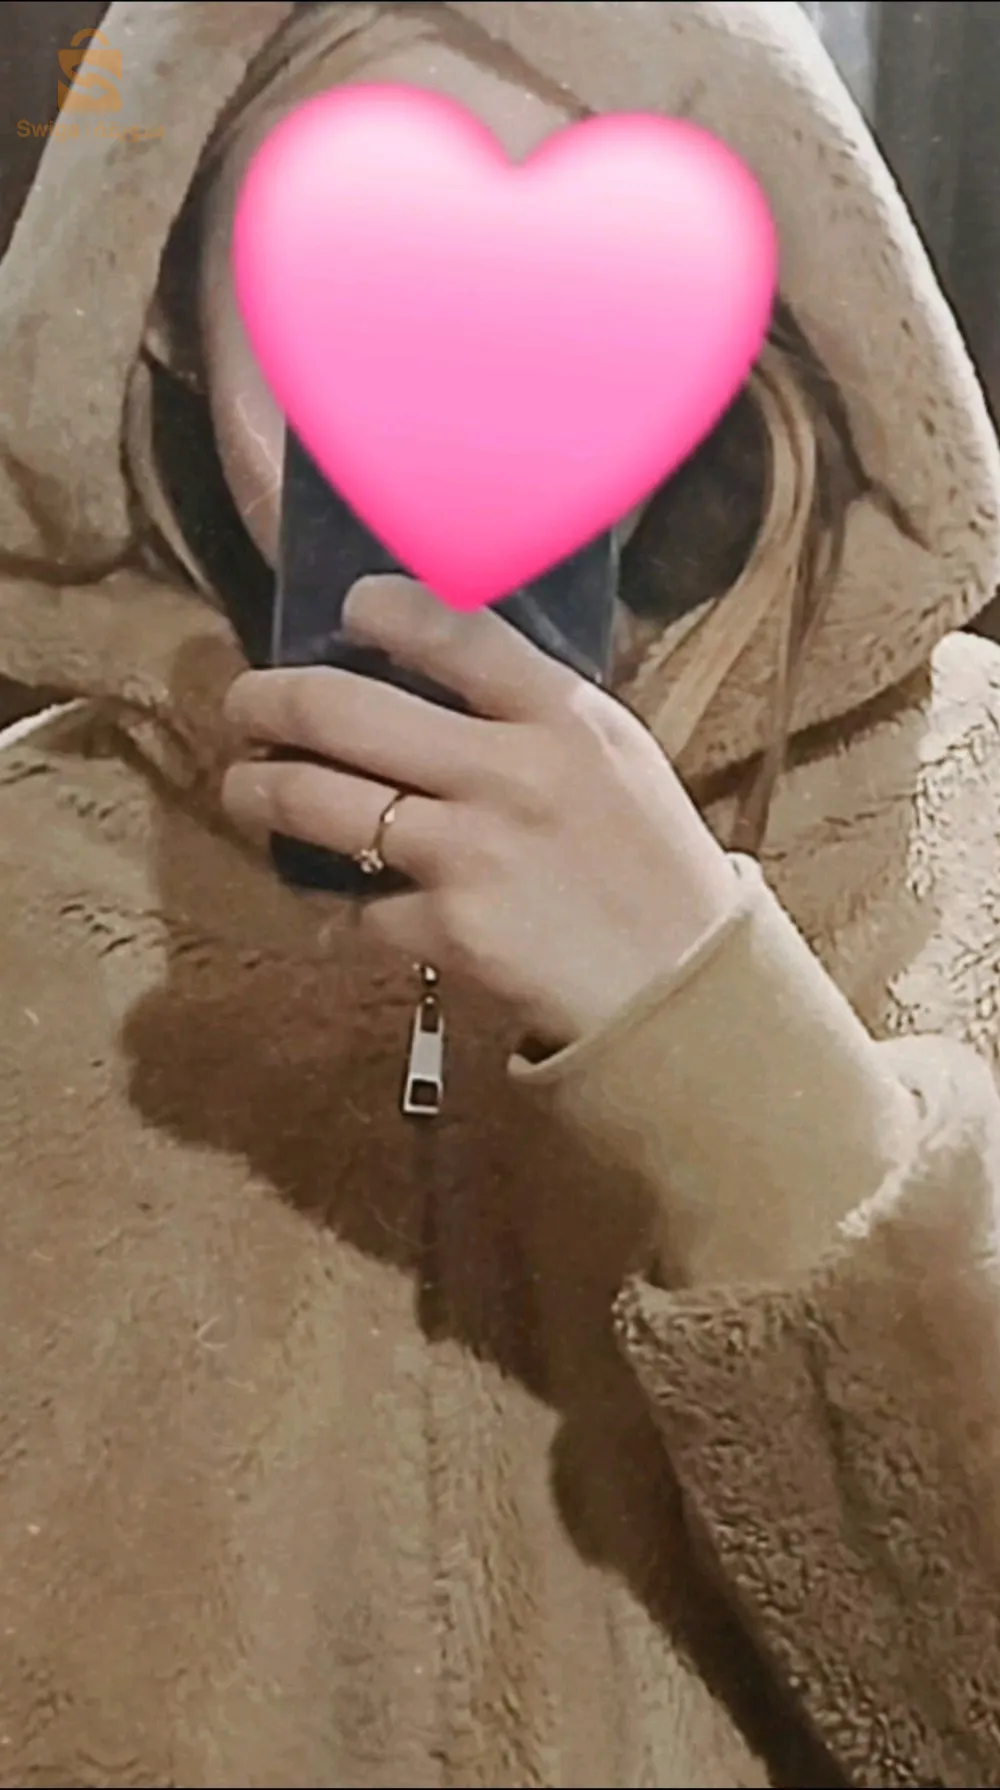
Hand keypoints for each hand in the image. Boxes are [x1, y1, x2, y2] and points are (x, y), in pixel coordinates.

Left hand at [222, 576, 737, 1048]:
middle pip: (338, 710)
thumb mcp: (612, 754)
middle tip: (243, 706)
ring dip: (255, 793)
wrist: (680, 984)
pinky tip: (335, 902)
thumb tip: (424, 660)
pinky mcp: (446, 932)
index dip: (377, 605)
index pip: (447, 625)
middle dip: (263, 700)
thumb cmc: (647, 860)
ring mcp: (469, 854)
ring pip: (312, 804)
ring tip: (245, 790)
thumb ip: (528, 706)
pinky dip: (334, 906)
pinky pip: (353, 907)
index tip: (346, 609)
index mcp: (560, 715)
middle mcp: (507, 772)